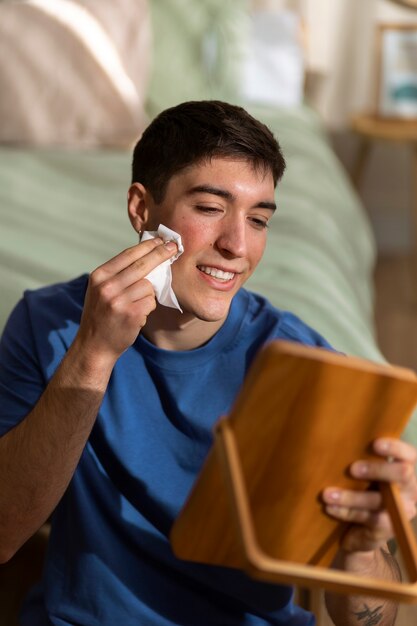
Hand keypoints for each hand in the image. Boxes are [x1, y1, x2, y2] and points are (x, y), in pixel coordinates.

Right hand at [77, 238, 177, 362]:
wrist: (94, 345)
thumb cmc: (102, 315)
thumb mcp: (101, 290)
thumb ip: (119, 274)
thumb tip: (148, 254)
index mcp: (99, 276)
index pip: (128, 255)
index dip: (147, 246)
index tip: (161, 240)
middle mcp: (107, 286)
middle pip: (142, 265)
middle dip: (161, 254)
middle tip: (174, 248)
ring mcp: (118, 300)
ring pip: (149, 285)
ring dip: (149, 293)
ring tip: (137, 303)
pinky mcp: (131, 314)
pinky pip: (150, 302)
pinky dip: (148, 306)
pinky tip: (137, 314)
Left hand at [322, 438, 416, 552]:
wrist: (366, 529)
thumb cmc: (365, 488)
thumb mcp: (368, 472)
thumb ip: (363, 457)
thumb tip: (338, 436)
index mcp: (406, 470)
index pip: (409, 455)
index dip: (395, 448)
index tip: (375, 444)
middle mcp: (410, 489)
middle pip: (402, 475)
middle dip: (377, 469)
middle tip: (352, 468)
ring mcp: (400, 511)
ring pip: (377, 500)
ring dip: (350, 497)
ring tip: (327, 494)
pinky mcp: (387, 528)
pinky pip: (365, 517)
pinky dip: (344, 512)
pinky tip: (329, 507)